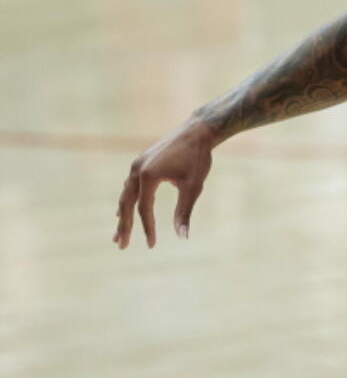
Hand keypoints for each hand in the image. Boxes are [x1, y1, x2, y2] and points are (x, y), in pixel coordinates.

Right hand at [114, 119, 216, 248]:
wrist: (197, 131)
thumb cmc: (197, 159)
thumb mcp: (193, 187)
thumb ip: (184, 212)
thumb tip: (183, 237)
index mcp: (148, 176)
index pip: (144, 209)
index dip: (147, 228)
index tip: (151, 245)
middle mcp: (137, 169)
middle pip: (127, 204)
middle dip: (124, 226)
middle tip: (121, 246)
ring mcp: (137, 164)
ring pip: (125, 195)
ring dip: (122, 215)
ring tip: (118, 234)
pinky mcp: (140, 162)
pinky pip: (128, 185)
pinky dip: (126, 200)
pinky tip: (122, 211)